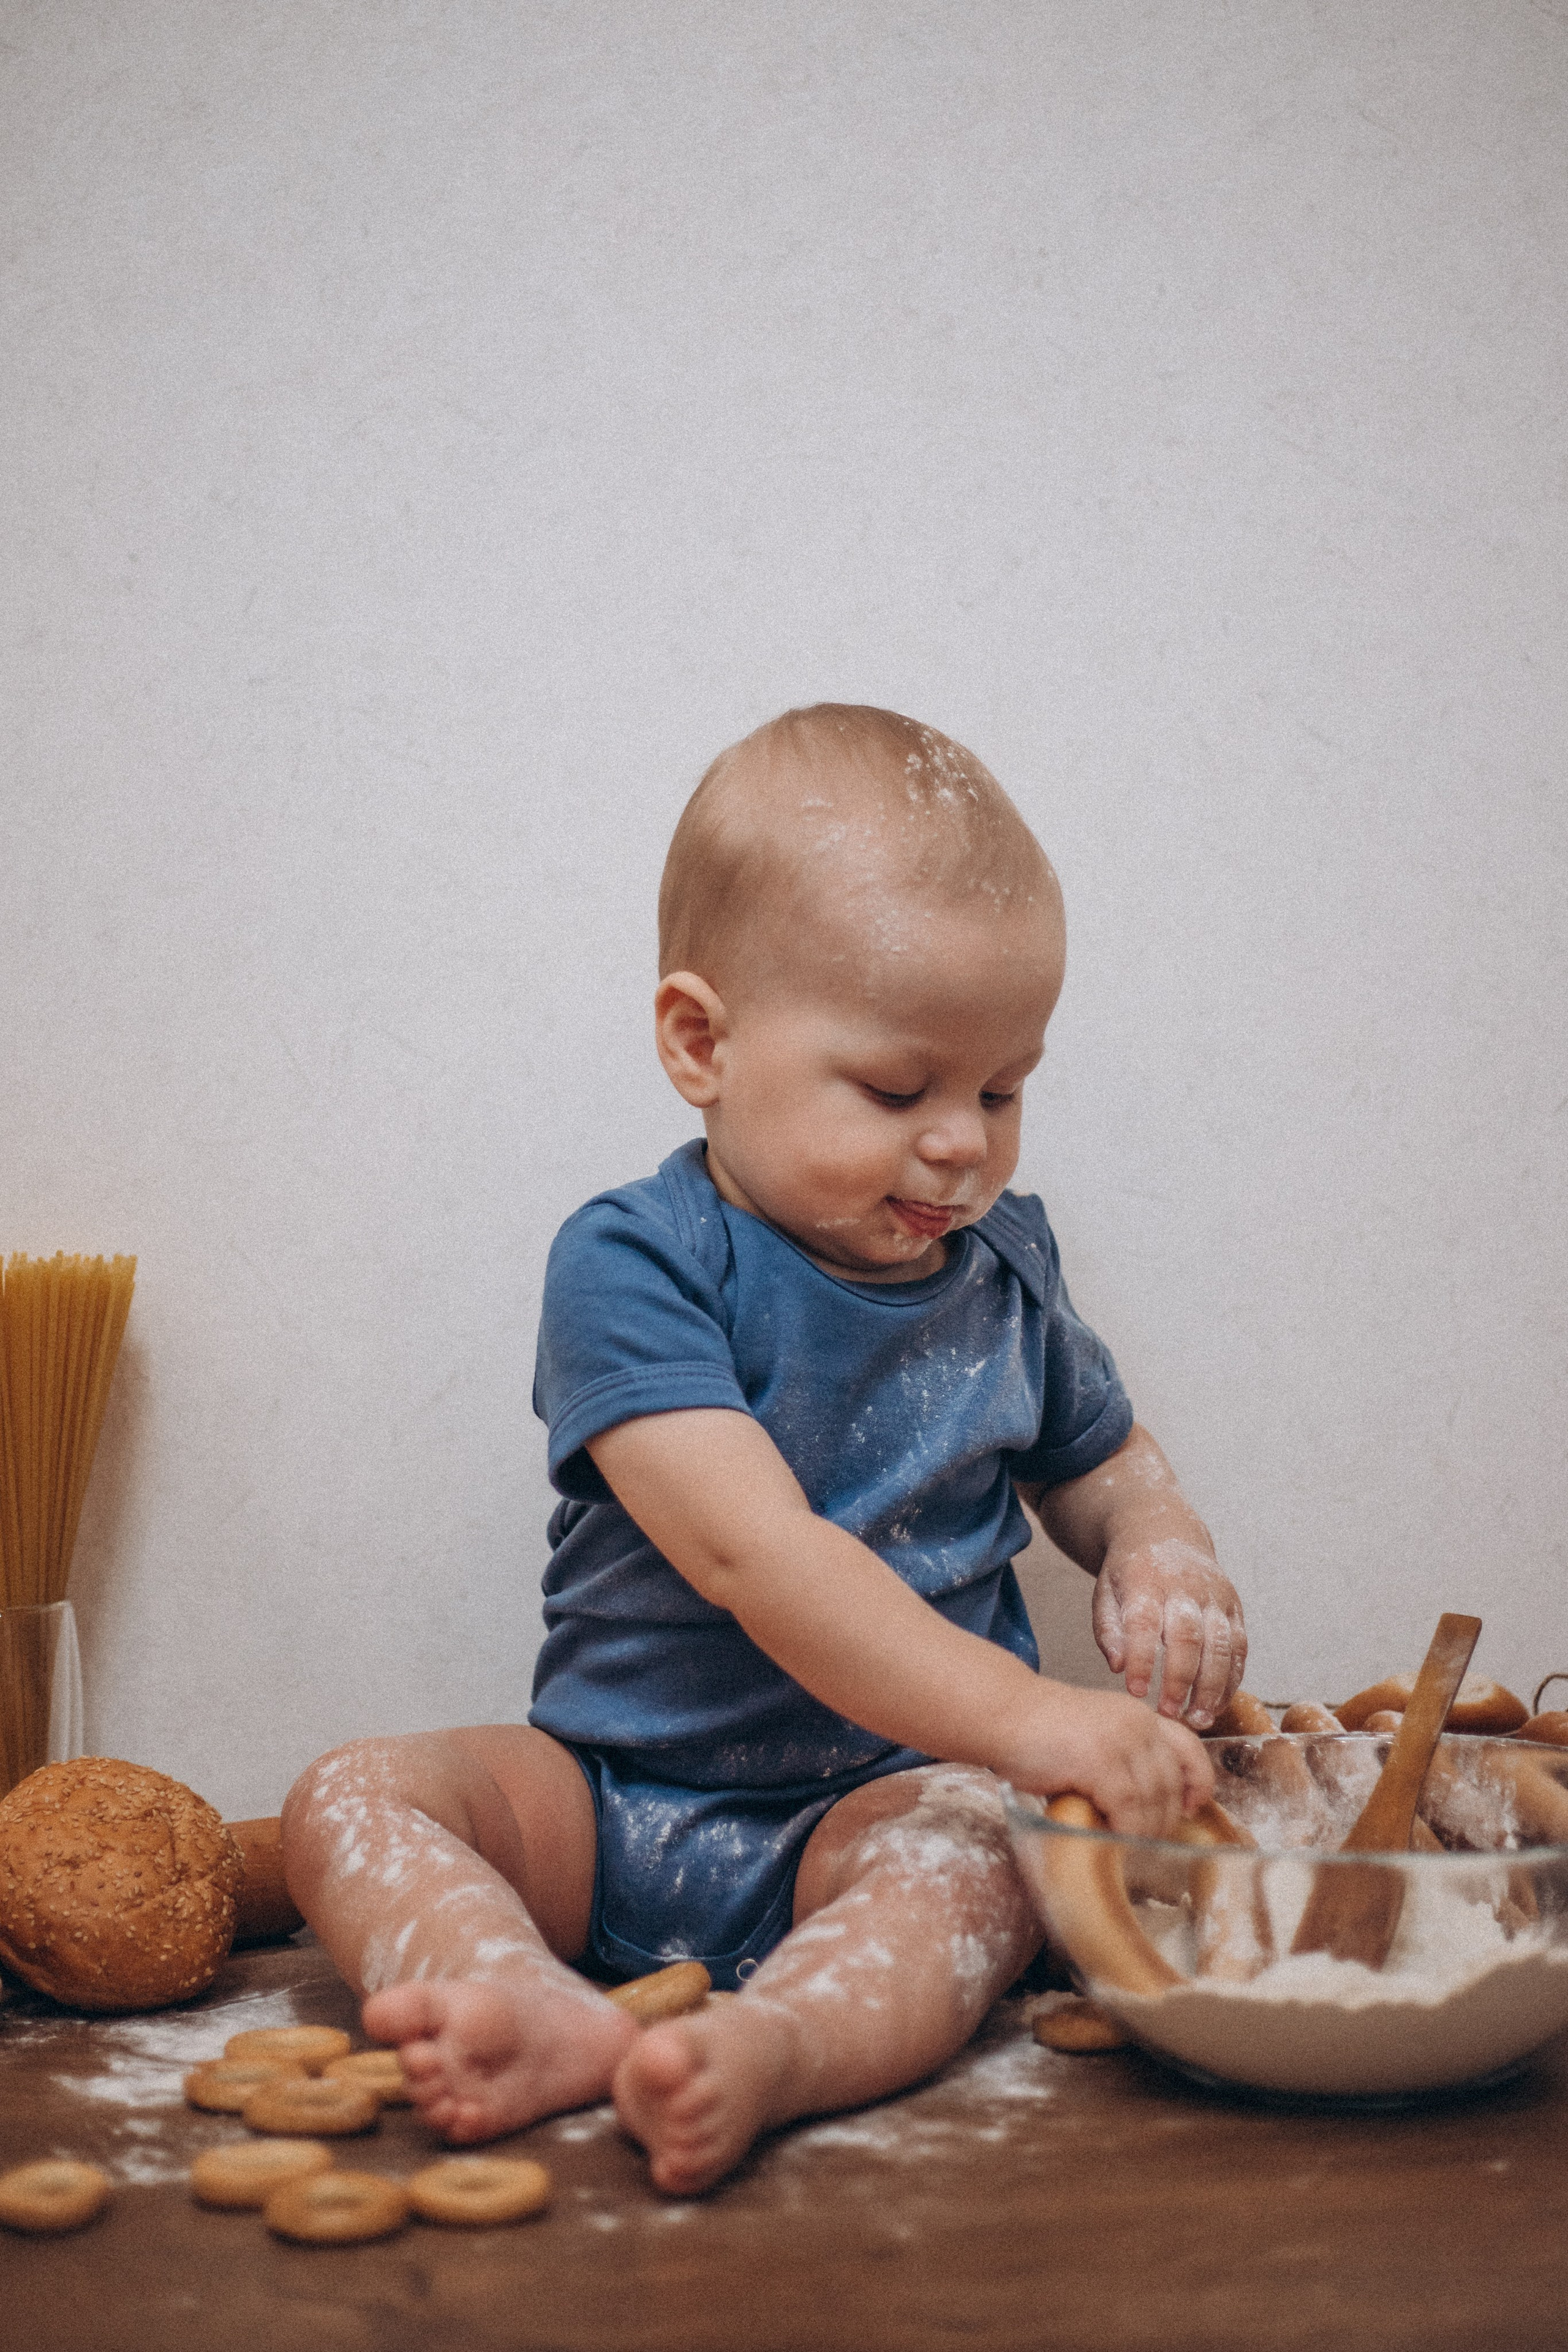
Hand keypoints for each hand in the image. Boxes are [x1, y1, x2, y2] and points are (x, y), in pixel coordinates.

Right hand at [999, 1681, 1212, 1836]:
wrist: (1002, 1713)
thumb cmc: (1038, 1729)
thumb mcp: (1094, 1731)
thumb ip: (1122, 1756)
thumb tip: (1144, 1806)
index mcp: (1137, 1714)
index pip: (1188, 1747)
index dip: (1198, 1780)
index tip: (1192, 1806)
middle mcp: (1137, 1723)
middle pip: (1171, 1782)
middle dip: (1164, 1818)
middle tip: (1146, 1840)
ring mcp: (1121, 1741)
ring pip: (1153, 1800)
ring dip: (1143, 1830)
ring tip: (1125, 1844)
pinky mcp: (1101, 1762)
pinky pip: (1128, 1810)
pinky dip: (1125, 1831)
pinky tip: (1109, 1837)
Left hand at [1091, 1537, 1246, 1730]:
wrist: (1165, 1532)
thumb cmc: (1130, 1572)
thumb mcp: (1105, 1592)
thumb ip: (1108, 1630)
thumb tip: (1118, 1667)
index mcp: (1146, 1581)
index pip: (1144, 1623)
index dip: (1141, 1659)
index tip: (1135, 1691)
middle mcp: (1185, 1587)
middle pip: (1188, 1636)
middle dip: (1180, 1679)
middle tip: (1168, 1713)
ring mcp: (1215, 1596)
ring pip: (1221, 1644)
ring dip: (1212, 1687)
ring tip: (1197, 1719)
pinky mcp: (1234, 1607)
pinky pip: (1239, 1647)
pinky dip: (1231, 1680)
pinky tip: (1216, 1705)